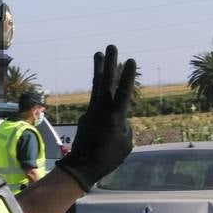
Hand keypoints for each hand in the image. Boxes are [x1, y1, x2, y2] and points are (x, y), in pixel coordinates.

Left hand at [57, 45, 137, 190]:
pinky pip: (96, 103)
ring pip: (96, 86)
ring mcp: (91, 111)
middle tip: (111, 46)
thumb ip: (126, 129)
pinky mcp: (86, 116)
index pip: (123, 92)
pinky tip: (104, 101)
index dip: (127, 76)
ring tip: (98, 53)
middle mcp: (102, 110)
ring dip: (99, 69)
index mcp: (114, 117)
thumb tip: (121, 121)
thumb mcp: (126, 145)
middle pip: (106, 82)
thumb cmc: (108, 158)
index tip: (131, 60)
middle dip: (109, 63)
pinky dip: (101, 95)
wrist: (82, 167)